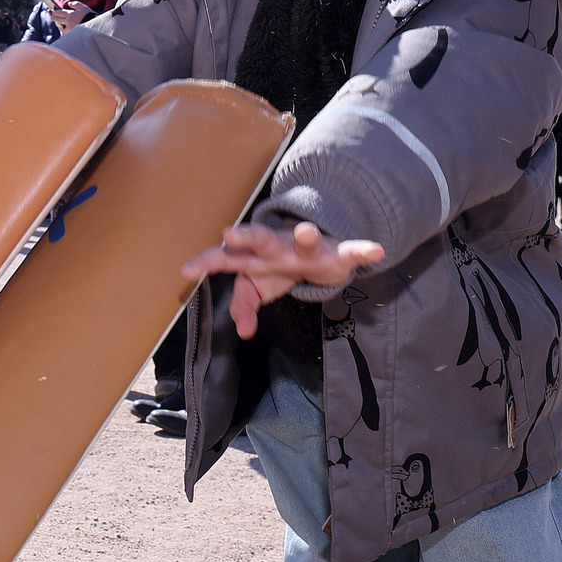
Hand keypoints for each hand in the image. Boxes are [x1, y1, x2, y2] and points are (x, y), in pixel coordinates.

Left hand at [49, 0, 93, 33]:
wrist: (96, 28)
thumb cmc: (90, 17)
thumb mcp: (84, 8)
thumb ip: (76, 4)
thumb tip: (69, 3)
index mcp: (71, 14)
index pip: (58, 12)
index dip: (54, 12)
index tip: (51, 11)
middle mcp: (68, 21)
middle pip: (56, 19)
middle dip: (53, 17)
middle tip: (51, 16)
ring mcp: (69, 29)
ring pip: (60, 27)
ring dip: (59, 26)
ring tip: (61, 24)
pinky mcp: (70, 36)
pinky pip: (64, 35)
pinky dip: (64, 33)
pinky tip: (66, 32)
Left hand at [182, 221, 384, 339]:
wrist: (317, 248)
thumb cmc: (280, 266)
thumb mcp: (260, 285)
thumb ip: (244, 303)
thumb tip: (243, 330)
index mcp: (256, 256)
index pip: (227, 258)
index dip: (206, 262)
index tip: (186, 270)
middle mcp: (280, 247)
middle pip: (261, 240)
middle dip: (247, 237)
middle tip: (230, 234)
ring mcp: (309, 248)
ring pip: (307, 239)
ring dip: (306, 234)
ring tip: (308, 231)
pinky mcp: (337, 252)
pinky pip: (351, 251)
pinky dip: (362, 250)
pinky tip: (375, 250)